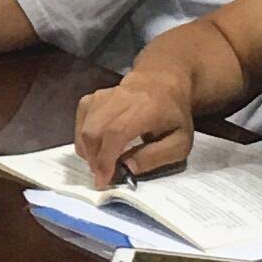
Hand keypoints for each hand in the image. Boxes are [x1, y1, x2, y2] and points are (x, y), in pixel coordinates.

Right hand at [74, 70, 195, 184]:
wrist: (163, 82)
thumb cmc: (173, 116)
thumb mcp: (179, 143)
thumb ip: (156, 157)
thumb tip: (128, 168)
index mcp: (147, 109)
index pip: (116, 132)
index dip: (106, 158)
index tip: (104, 179)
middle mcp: (122, 98)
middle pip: (94, 129)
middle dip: (94, 158)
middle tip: (102, 175)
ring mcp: (105, 95)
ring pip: (85, 125)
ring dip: (87, 150)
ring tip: (100, 163)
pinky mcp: (94, 96)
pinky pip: (81, 119)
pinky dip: (83, 136)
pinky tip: (94, 146)